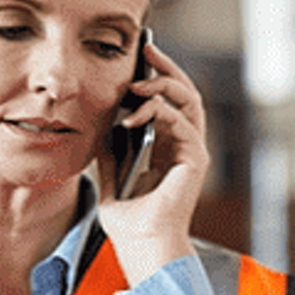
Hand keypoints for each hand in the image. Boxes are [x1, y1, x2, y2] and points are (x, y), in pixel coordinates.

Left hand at [96, 39, 206, 285]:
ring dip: (165, 84)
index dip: (157, 77)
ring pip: (190, 101)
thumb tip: (99, 123)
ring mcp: (192, 152)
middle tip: (148, 49)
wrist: (140, 244)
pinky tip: (134, 115)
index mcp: (168, 148)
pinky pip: (183, 122)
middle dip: (167, 68)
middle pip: (185, 94)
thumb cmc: (129, 221)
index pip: (169, 101)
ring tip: (138, 81)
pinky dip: (159, 112)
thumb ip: (110, 149)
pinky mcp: (195, 160)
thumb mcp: (110, 175)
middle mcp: (184, 146)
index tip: (138, 58)